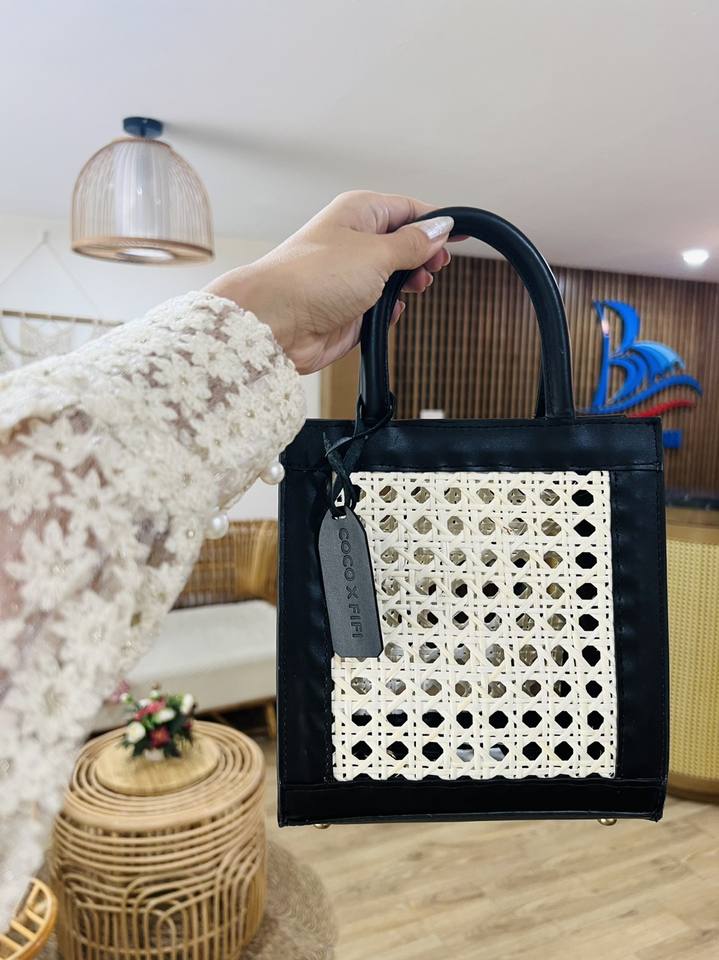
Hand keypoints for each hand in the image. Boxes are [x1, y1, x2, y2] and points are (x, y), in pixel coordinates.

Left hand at [205, 191, 453, 373]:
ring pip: (395, 276)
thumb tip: (441, 227)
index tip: (462, 235)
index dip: (436, 222)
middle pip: (404, 242)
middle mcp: (354, 241)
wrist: (275, 323)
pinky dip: (391, 310)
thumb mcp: (377, 253)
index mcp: (359, 213)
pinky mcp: (349, 309)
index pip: (408, 209)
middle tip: (435, 268)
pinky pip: (382, 306)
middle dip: (424, 256)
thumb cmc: (314, 278)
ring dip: (409, 284)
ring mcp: (351, 277)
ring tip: (416, 288)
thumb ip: (413, 243)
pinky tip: (390, 312)